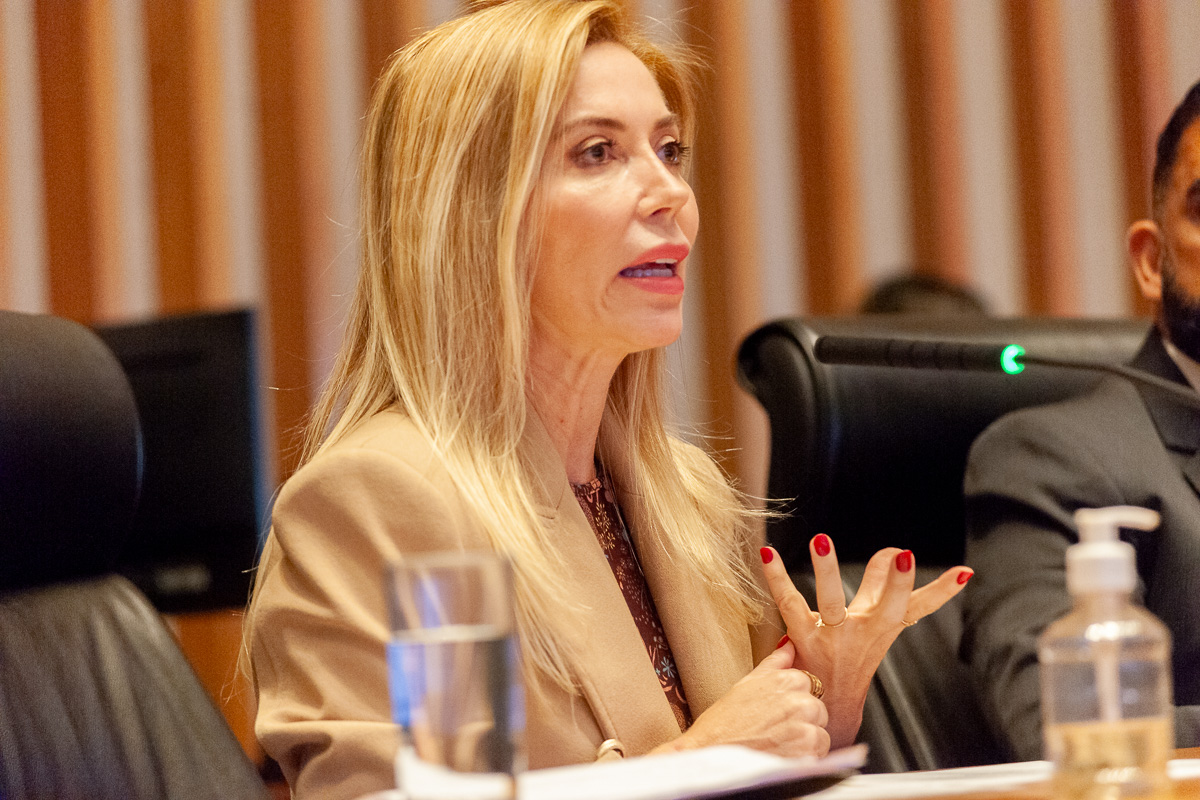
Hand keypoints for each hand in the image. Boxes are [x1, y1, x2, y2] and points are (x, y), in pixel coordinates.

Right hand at [657, 639, 830, 757]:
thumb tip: (789, 643)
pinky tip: (783, 756)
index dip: (792, 702)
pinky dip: (806, 757)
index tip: (775, 713)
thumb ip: (774, 662)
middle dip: (802, 721)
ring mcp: (805, 725)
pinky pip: (820, 752)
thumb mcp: (747, 683)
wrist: (710, 754)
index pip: (808, 685)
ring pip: (820, 732)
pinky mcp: (808, 750)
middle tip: (774, 731)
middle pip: (817, 709)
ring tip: (777, 745)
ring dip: (805, 741)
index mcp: (785, 679)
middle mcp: (798, 699)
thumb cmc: (724, 723)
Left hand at [759, 538, 972, 748]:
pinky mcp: (802, 638)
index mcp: (883, 627)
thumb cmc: (852, 658)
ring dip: (828, 569)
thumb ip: (883, 588)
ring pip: (832, 600)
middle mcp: (863, 630)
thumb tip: (896, 552)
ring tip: (821, 540)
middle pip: (885, 604)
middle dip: (896, 581)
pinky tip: (768, 553)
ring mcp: (833, 636)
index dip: (941, 592)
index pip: (918, 607)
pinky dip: (776, 577)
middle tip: (904, 556)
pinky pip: (788, 603)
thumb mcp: (876, 625)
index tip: (962, 573)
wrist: (826, 709)